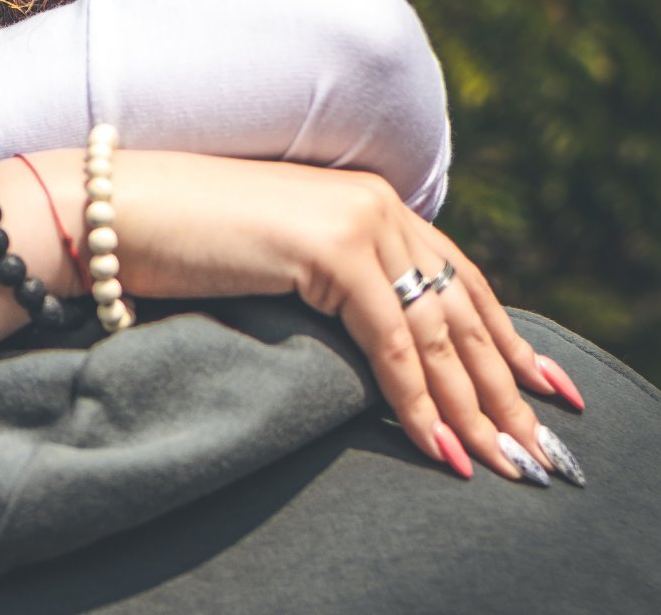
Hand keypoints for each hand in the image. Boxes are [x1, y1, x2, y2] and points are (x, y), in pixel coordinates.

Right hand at [108, 151, 577, 484]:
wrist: (116, 212)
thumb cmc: (180, 242)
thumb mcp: (279, 261)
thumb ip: (334, 282)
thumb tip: (382, 346)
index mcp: (370, 199)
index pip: (458, 278)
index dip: (505, 338)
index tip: (543, 389)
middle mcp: (378, 202)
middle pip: (462, 309)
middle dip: (502, 387)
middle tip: (536, 449)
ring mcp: (359, 219)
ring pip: (437, 333)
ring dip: (472, 407)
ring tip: (501, 462)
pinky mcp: (333, 248)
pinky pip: (392, 342)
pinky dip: (416, 400)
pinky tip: (437, 444)